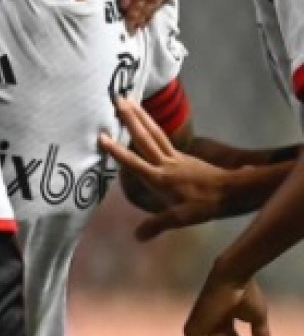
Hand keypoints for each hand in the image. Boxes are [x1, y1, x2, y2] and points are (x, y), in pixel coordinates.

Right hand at [99, 99, 229, 236]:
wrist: (233, 191)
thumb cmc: (205, 205)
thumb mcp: (181, 219)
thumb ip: (157, 225)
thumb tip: (136, 236)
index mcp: (160, 178)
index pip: (135, 164)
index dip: (117, 151)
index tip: (102, 136)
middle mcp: (165, 163)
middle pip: (145, 138)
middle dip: (131, 119)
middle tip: (118, 99)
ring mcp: (174, 157)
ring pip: (155, 133)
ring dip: (141, 116)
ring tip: (129, 101)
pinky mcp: (182, 156)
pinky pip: (162, 137)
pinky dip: (152, 126)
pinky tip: (148, 122)